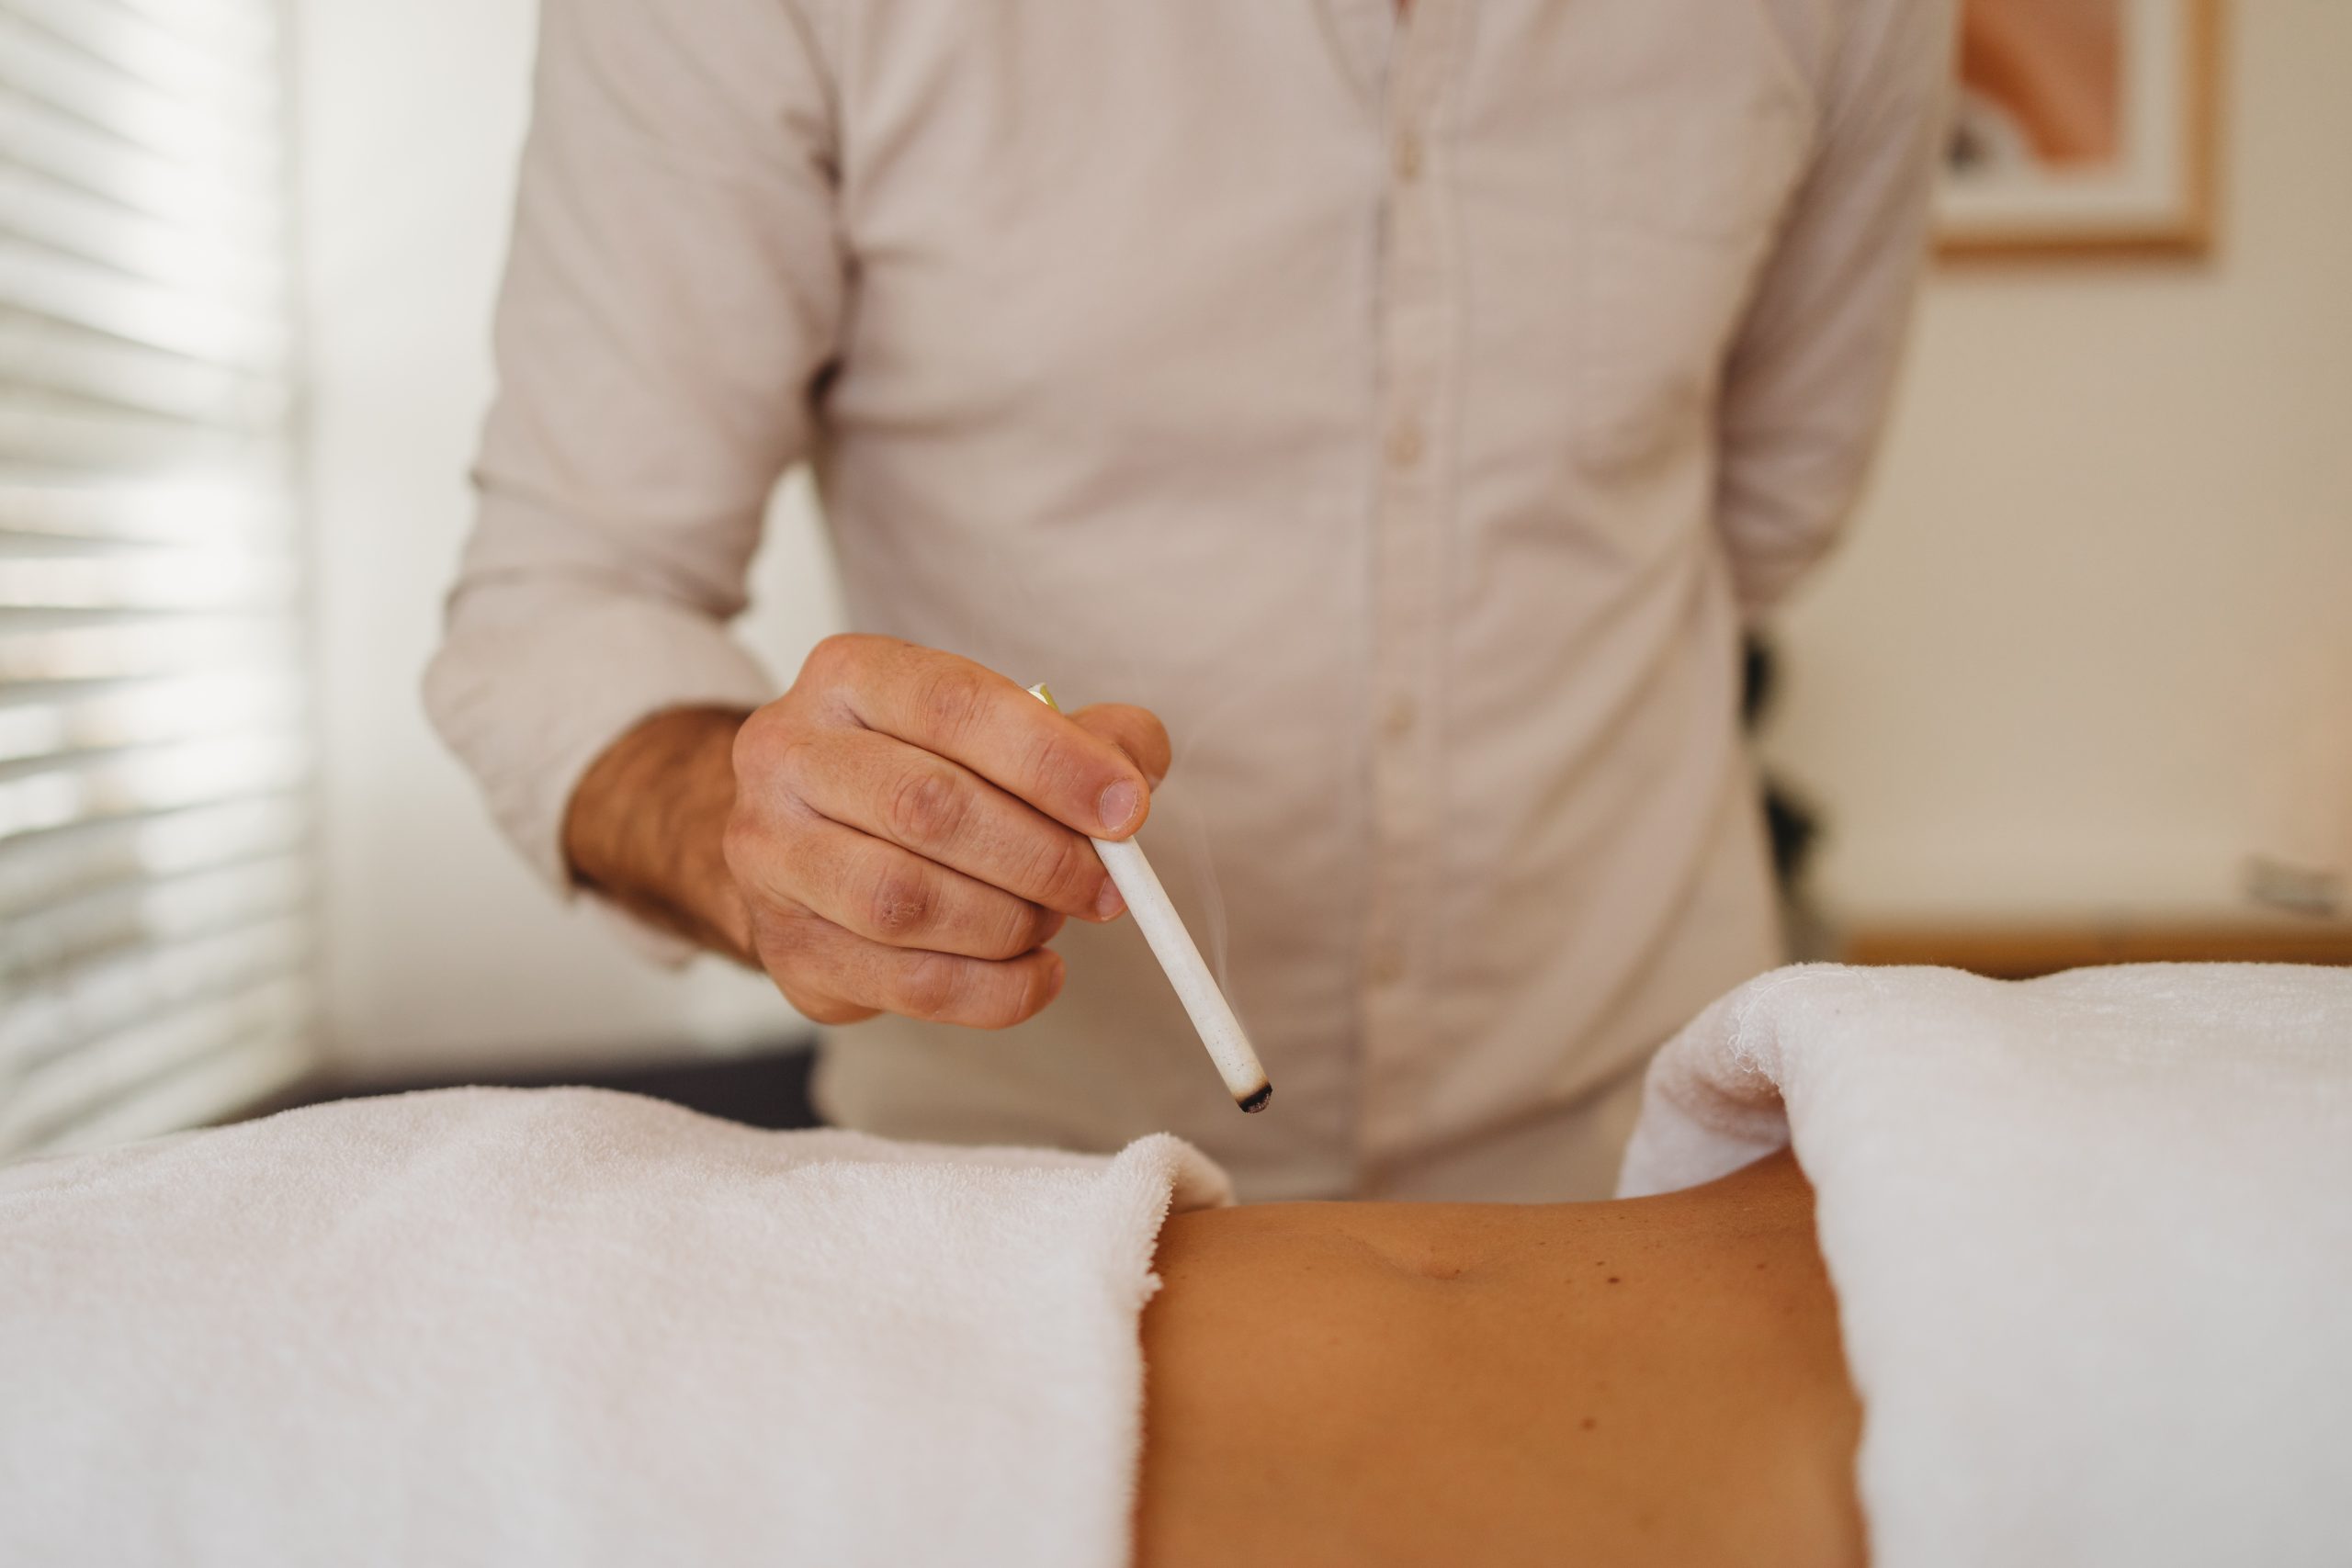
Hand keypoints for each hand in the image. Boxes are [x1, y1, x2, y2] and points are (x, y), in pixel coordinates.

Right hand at [564, 635, 1168, 1028]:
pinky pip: (905, 983)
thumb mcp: (1004, 727)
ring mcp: (771, 853)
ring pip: (905, 902)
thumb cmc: (922, 771)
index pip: (956, 706)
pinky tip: (1035, 972)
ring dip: (1011, 922)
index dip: (1053, 762)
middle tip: (1104, 886)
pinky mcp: (786, 945)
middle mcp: (788, 754)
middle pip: (928, 807)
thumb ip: (1090, 738)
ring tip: (1052, 919)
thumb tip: (1133, 780)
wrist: (803, 837)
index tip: (1128, 810)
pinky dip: (994, 989)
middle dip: (1042, 856)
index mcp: (850, 676)